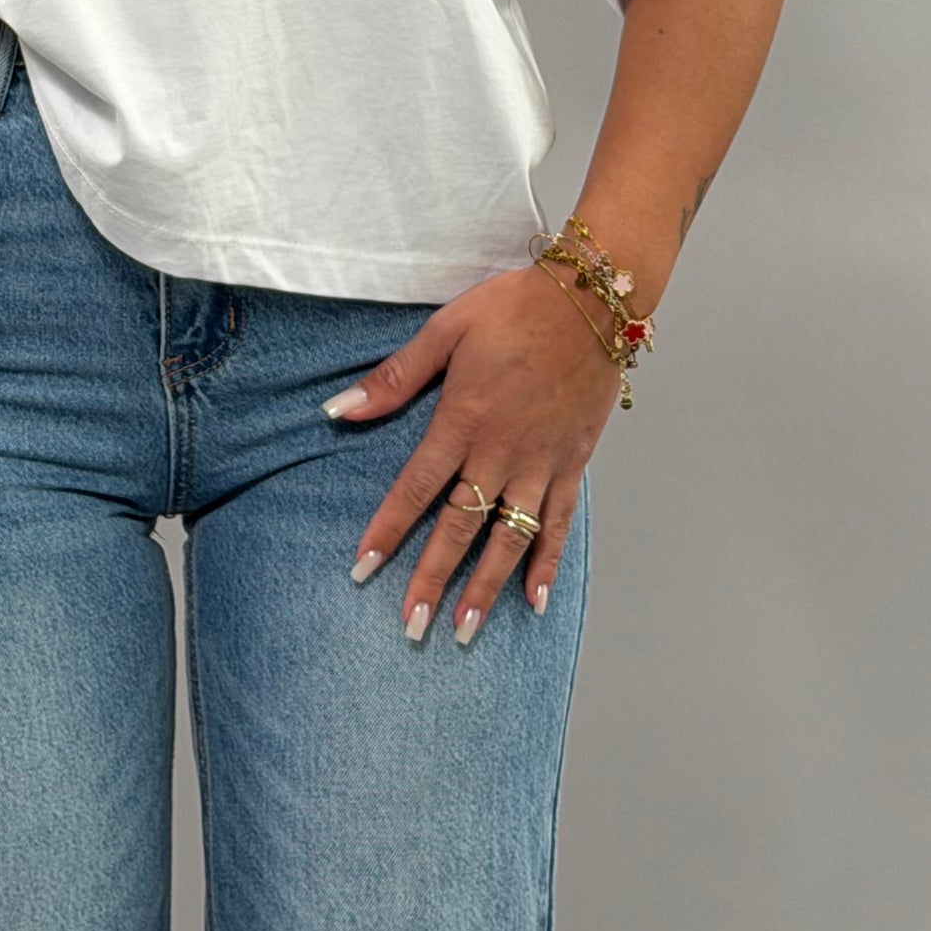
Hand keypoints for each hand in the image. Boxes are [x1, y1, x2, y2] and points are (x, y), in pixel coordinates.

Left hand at [324, 262, 620, 641]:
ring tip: (465, 629)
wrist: (590, 301)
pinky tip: (535, 602)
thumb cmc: (512, 308)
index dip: (388, 529)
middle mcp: (501, 451)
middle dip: (433, 579)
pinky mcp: (573, 464)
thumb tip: (340, 409)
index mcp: (463, 419)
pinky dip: (547, 564)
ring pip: (509, 538)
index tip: (363, 568)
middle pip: (461, 527)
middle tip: (410, 626)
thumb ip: (395, 376)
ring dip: (486, 586)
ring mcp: (541, 463)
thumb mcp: (445, 330)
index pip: (416, 487)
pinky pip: (559, 524)